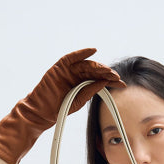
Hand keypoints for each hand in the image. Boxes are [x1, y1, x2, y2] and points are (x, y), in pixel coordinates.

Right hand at [0, 48, 125, 163]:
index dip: (110, 80)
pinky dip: (81, 53)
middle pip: (94, 70)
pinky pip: (71, 57)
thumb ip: (90, 90)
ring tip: (108, 70)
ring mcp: (68, 70)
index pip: (99, 79)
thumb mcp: (79, 101)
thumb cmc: (59, 109)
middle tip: (117, 77)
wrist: (42, 112)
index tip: (122, 84)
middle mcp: (76, 75)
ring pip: (86, 64)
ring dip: (98, 65)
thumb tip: (104, 82)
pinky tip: (92, 51)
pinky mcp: (59, 67)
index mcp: (82, 84)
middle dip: (106, 73)